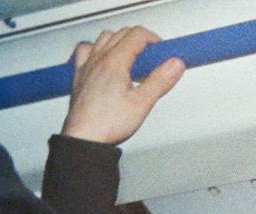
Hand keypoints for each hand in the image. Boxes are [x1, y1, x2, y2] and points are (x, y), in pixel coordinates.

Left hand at [60, 26, 184, 144]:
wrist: (84, 137)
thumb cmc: (108, 123)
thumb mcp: (142, 104)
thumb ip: (160, 81)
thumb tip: (175, 63)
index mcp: (115, 62)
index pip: (137, 35)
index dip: (154, 39)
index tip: (163, 51)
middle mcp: (99, 59)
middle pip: (122, 33)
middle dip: (141, 39)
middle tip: (153, 57)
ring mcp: (87, 65)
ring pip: (104, 38)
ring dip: (121, 41)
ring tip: (133, 58)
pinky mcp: (80, 74)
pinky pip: (86, 50)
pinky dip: (97, 48)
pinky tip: (104, 58)